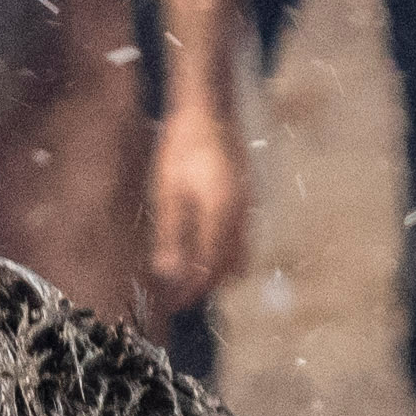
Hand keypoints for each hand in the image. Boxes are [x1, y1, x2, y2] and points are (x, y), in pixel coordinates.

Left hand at [141, 97, 253, 322]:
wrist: (209, 111)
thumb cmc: (183, 146)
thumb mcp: (169, 191)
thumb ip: (171, 235)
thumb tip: (167, 274)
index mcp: (221, 214)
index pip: (209, 268)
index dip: (192, 290)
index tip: (173, 304)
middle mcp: (241, 216)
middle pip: (227, 268)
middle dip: (204, 286)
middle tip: (177, 296)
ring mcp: (248, 209)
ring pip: (237, 256)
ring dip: (215, 272)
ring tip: (186, 278)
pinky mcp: (247, 201)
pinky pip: (240, 240)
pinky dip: (223, 254)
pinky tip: (201, 251)